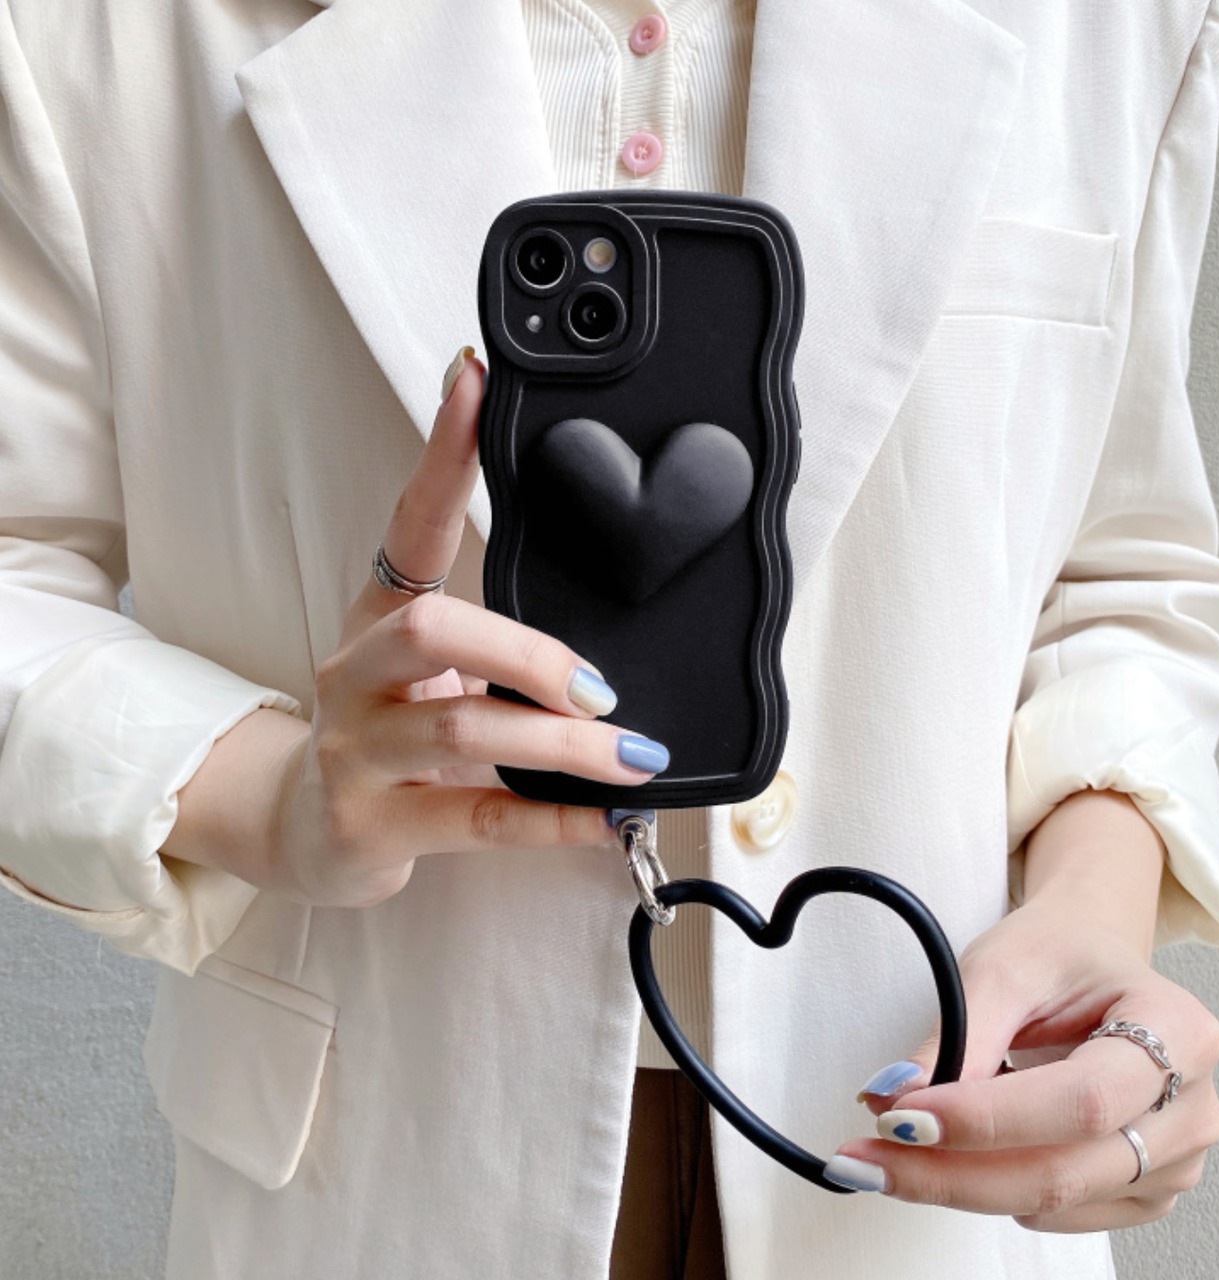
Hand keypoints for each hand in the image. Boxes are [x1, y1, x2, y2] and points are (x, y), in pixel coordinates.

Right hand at [269, 345, 667, 906]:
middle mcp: (358, 674)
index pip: (411, 525)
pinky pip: (476, 819)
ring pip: (461, 731)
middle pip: (433, 629)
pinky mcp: (370, 825)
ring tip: (632, 753)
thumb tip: (602, 632)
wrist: (306, 829)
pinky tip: (610, 819)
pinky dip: (552, 818)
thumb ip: (493, 641)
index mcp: (378, 621)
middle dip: (529, 652)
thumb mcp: (424, 670)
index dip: (443, 456)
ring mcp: (357, 752)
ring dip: (563, 742)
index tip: (475, 380)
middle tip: (600, 684)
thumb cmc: (387, 733)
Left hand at [828, 791, 1218, 1231]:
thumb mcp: (1003, 966)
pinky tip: (956, 1150)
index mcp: (1178, 1030)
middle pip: (1067, 1169)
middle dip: (953, 1171)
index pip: (1080, 1101)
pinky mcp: (1145, 1192)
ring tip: (892, 1148)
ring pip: (1055, 1200)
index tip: (900, 1119)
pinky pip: (1060, 1213)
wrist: (1090, 960)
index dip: (986, 1120)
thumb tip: (894, 1099)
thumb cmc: (1056, 954)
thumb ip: (957, 1034)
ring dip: (960, 1183)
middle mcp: (1192, 1107)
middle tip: (865, 1159)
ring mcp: (1178, 1159)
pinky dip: (993, 1188)